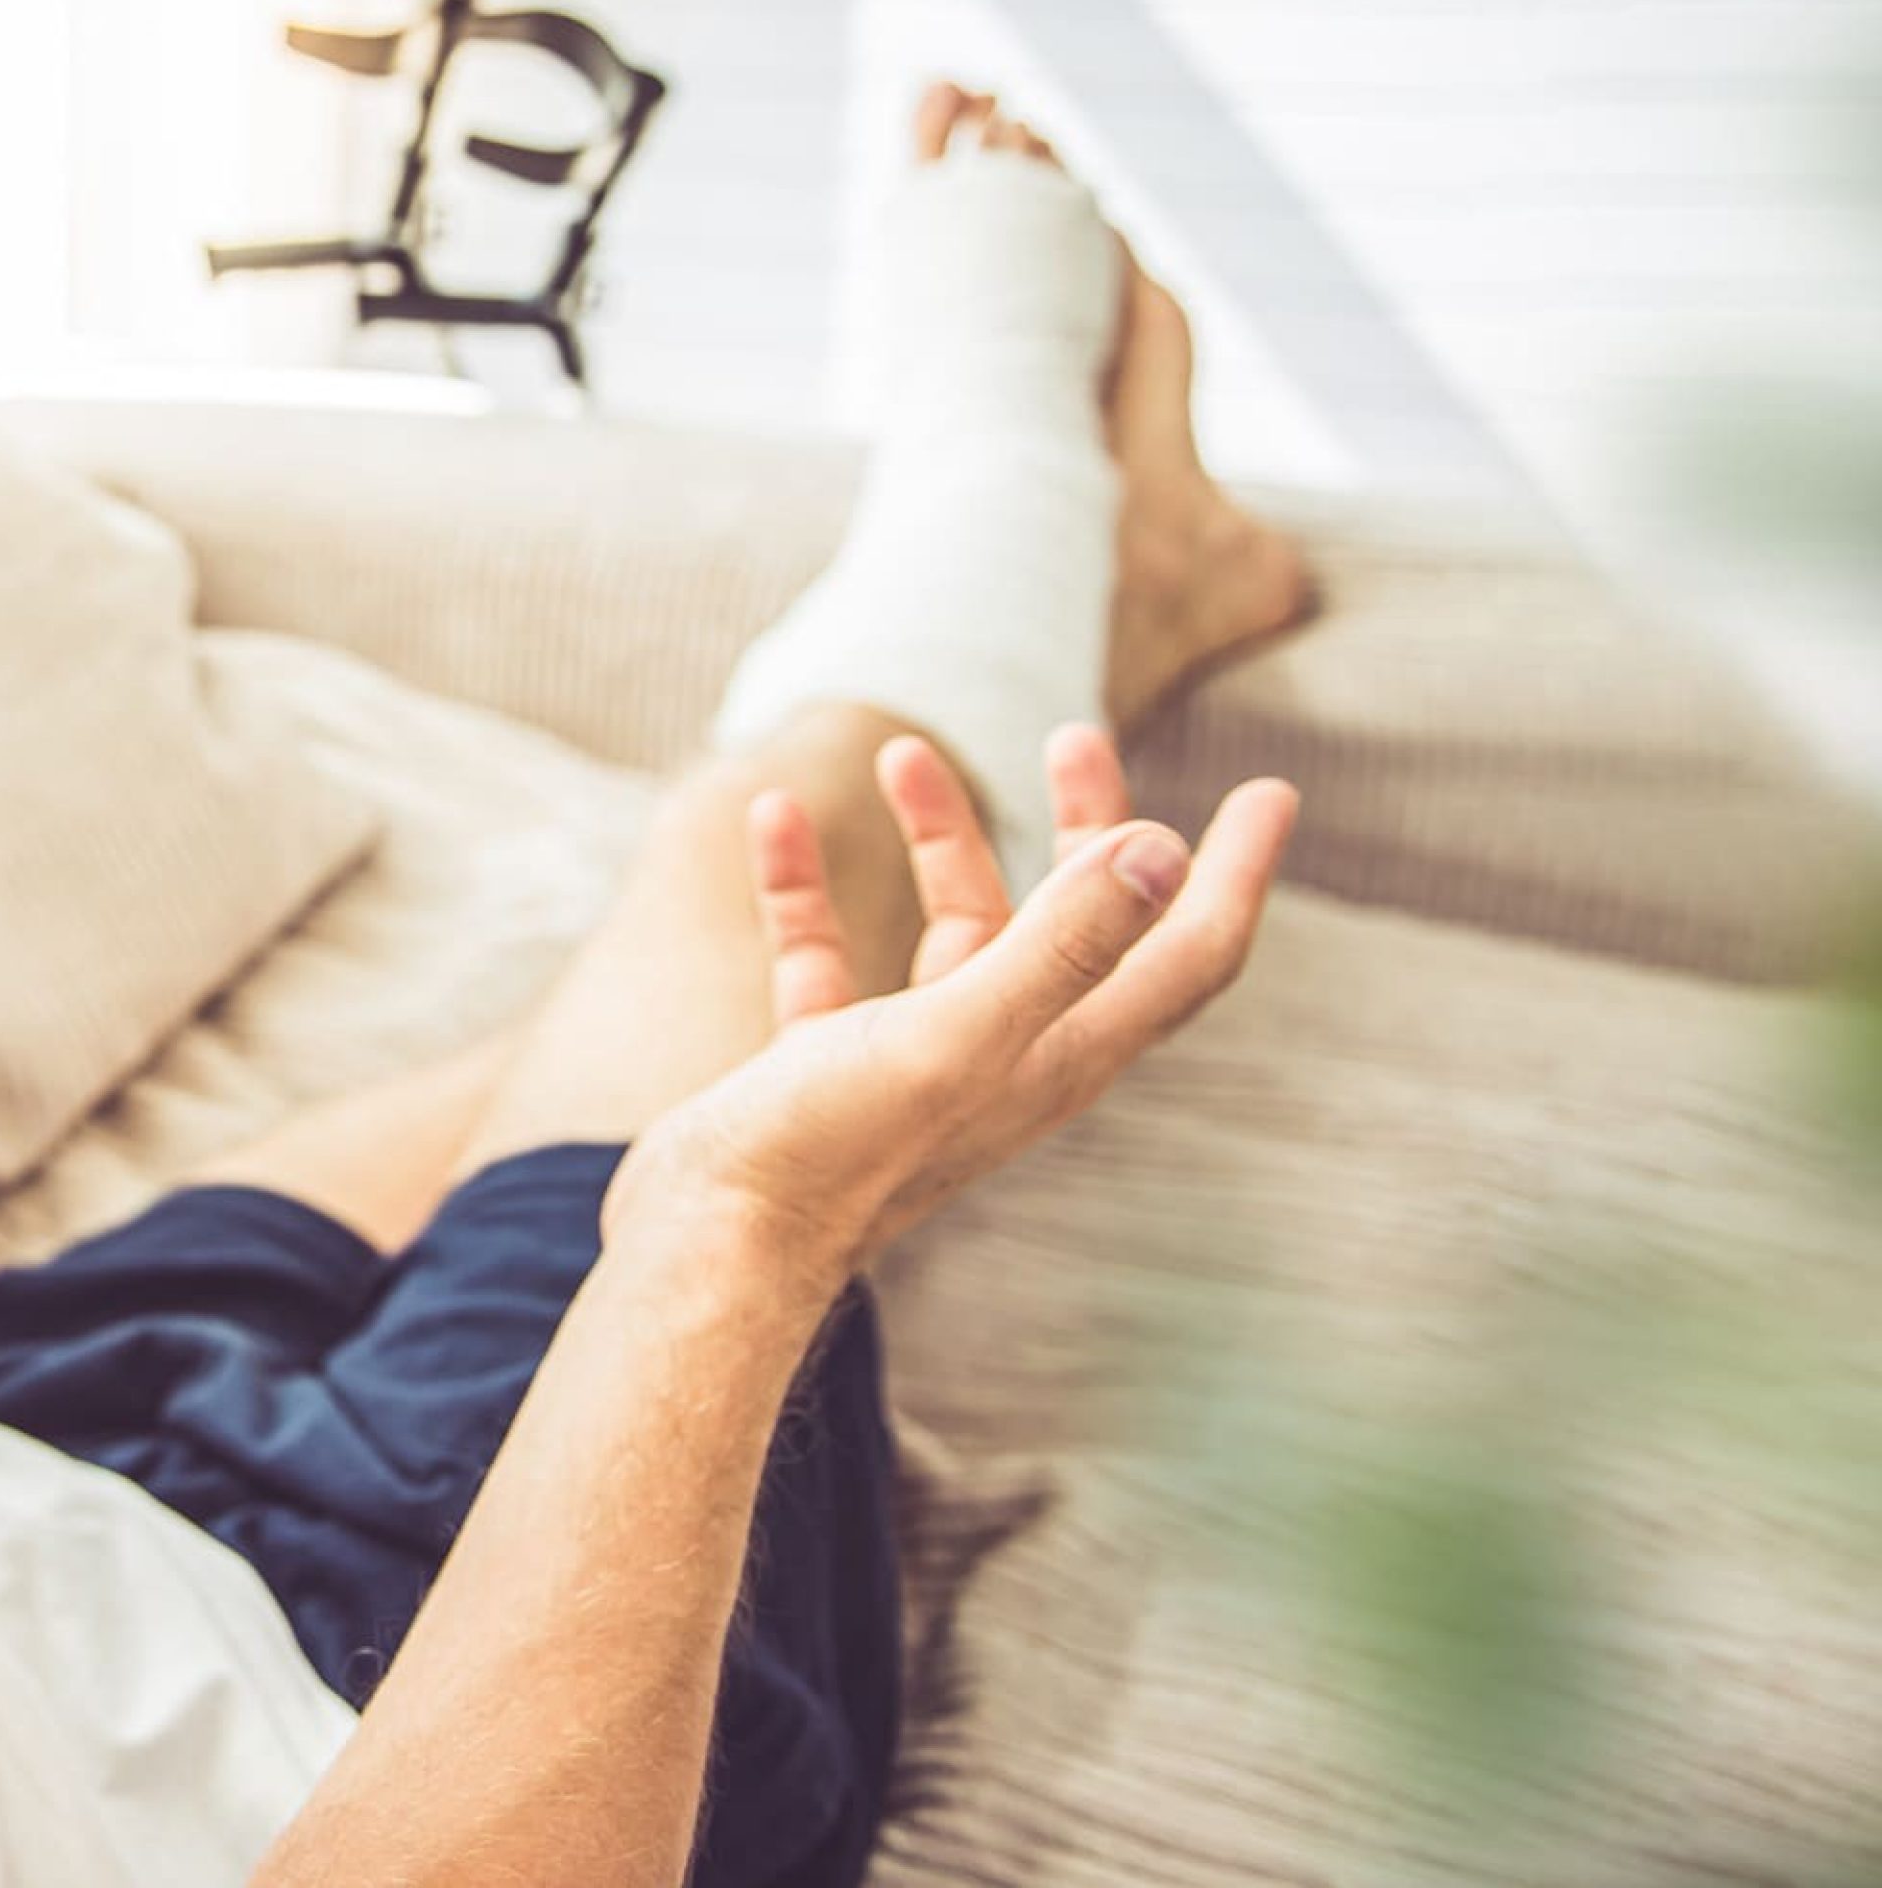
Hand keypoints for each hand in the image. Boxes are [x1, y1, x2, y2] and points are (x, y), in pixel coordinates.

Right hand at [616, 725, 1298, 1282]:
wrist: (709, 1242)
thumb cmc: (833, 1152)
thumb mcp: (955, 1034)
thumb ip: (1060, 945)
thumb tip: (1161, 848)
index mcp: (1058, 1055)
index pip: (1186, 957)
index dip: (1234, 875)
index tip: (1270, 792)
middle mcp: (1001, 1054)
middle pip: (1078, 925)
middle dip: (1086, 826)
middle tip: (1075, 738)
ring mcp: (912, 1060)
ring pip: (950, 927)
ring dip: (937, 835)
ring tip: (901, 751)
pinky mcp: (824, 1062)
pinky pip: (830, 952)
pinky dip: (810, 883)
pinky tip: (776, 818)